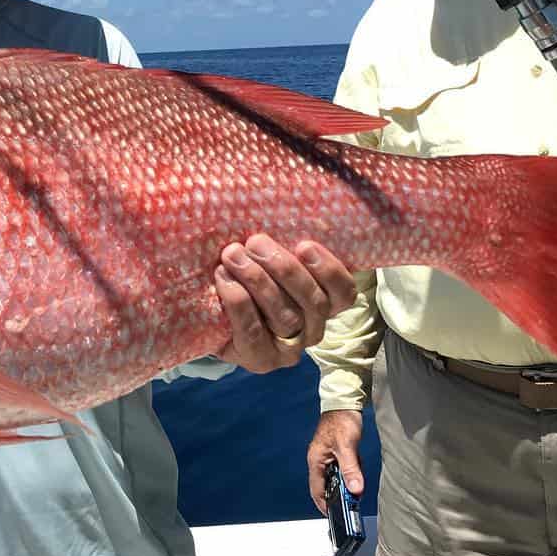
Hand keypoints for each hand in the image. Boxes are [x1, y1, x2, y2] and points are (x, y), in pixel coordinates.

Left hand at [213, 235, 355, 373]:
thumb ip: (283, 240)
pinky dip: (238, 302)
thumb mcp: (269, 256)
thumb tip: (284, 195)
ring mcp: (288, 349)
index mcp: (325, 302)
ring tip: (233, 254)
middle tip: (256, 242)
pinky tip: (223, 278)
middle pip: (313, 303)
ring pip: (285, 316)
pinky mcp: (259, 360)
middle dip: (284, 269)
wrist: (211, 314)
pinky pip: (253, 332)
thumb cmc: (247, 274)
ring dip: (258, 280)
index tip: (304, 245)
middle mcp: (312, 329)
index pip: (344, 293)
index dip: (329, 270)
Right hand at [308, 409, 364, 512]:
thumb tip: (356, 491)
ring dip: (347, 485)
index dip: (324, 505)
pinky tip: (359, 472)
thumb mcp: (347, 447)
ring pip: (337, 479)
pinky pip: (344, 470)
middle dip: (339, 496)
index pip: (317, 490)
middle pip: (327, 486)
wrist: (345, 402)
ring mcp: (328, 457)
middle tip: (352, 504)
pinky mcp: (338, 453)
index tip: (335, 517)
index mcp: (316, 460)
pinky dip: (352, 474)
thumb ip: (351, 469)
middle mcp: (320, 461)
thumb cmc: (341, 421)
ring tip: (357, 488)